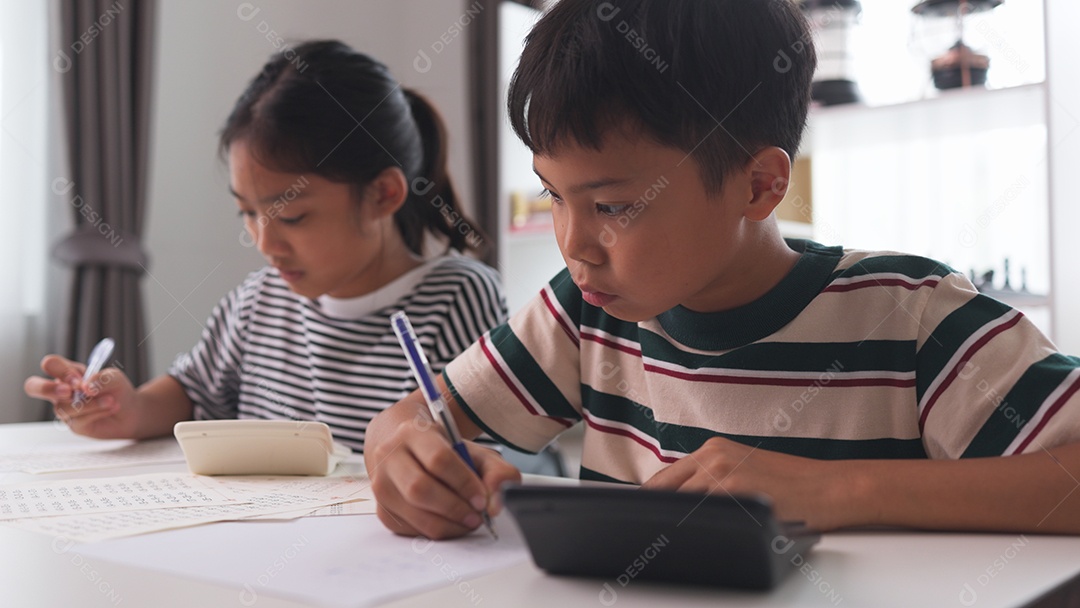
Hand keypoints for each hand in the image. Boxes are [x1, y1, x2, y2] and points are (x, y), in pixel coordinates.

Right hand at [23, 355, 139, 438]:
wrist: (130, 411)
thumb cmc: (117, 390)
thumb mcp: (115, 377)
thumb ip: (101, 378)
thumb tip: (86, 387)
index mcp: (68, 373)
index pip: (51, 364)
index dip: (61, 371)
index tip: (80, 379)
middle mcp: (61, 390)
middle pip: (33, 386)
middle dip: (46, 389)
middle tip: (69, 392)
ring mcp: (65, 408)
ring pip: (63, 407)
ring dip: (90, 404)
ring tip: (111, 401)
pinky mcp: (74, 424)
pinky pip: (79, 419)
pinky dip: (98, 412)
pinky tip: (111, 408)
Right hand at [366, 402, 521, 538]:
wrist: (408, 451)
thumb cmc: (445, 452)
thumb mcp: (475, 452)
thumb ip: (497, 472)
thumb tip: (495, 504)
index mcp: (412, 432)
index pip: (438, 459)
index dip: (464, 483)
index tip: (483, 499)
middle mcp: (389, 455)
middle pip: (420, 488)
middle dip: (454, 508)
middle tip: (477, 516)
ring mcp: (380, 484)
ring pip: (414, 513)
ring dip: (448, 524)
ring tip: (468, 521)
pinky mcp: (382, 509)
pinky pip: (410, 530)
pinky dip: (435, 531)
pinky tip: (450, 523)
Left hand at [642, 436, 849, 529]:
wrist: (830, 487)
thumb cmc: (792, 486)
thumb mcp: (745, 472)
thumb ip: (712, 482)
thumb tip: (679, 507)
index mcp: (713, 449)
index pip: (666, 477)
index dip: (649, 500)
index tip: (639, 517)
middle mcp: (713, 454)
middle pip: (663, 489)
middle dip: (654, 512)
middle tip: (650, 537)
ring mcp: (722, 470)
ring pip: (678, 502)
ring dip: (671, 522)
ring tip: (669, 543)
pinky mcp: (734, 488)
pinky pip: (699, 512)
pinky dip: (691, 527)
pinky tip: (691, 539)